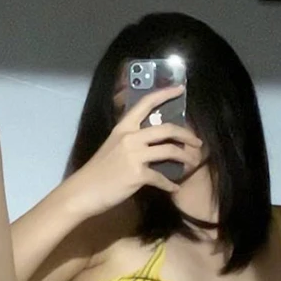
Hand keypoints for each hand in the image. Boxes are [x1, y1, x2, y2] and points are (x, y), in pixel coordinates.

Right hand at [66, 86, 202, 218]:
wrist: (83, 191)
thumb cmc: (97, 171)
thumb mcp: (112, 147)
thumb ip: (130, 141)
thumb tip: (151, 144)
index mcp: (123, 128)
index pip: (146, 103)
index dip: (165, 94)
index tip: (180, 89)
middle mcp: (130, 137)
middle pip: (167, 129)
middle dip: (187, 135)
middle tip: (197, 142)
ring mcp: (135, 155)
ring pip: (170, 151)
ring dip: (185, 158)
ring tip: (192, 163)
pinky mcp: (138, 175)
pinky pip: (162, 178)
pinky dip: (171, 184)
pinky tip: (174, 188)